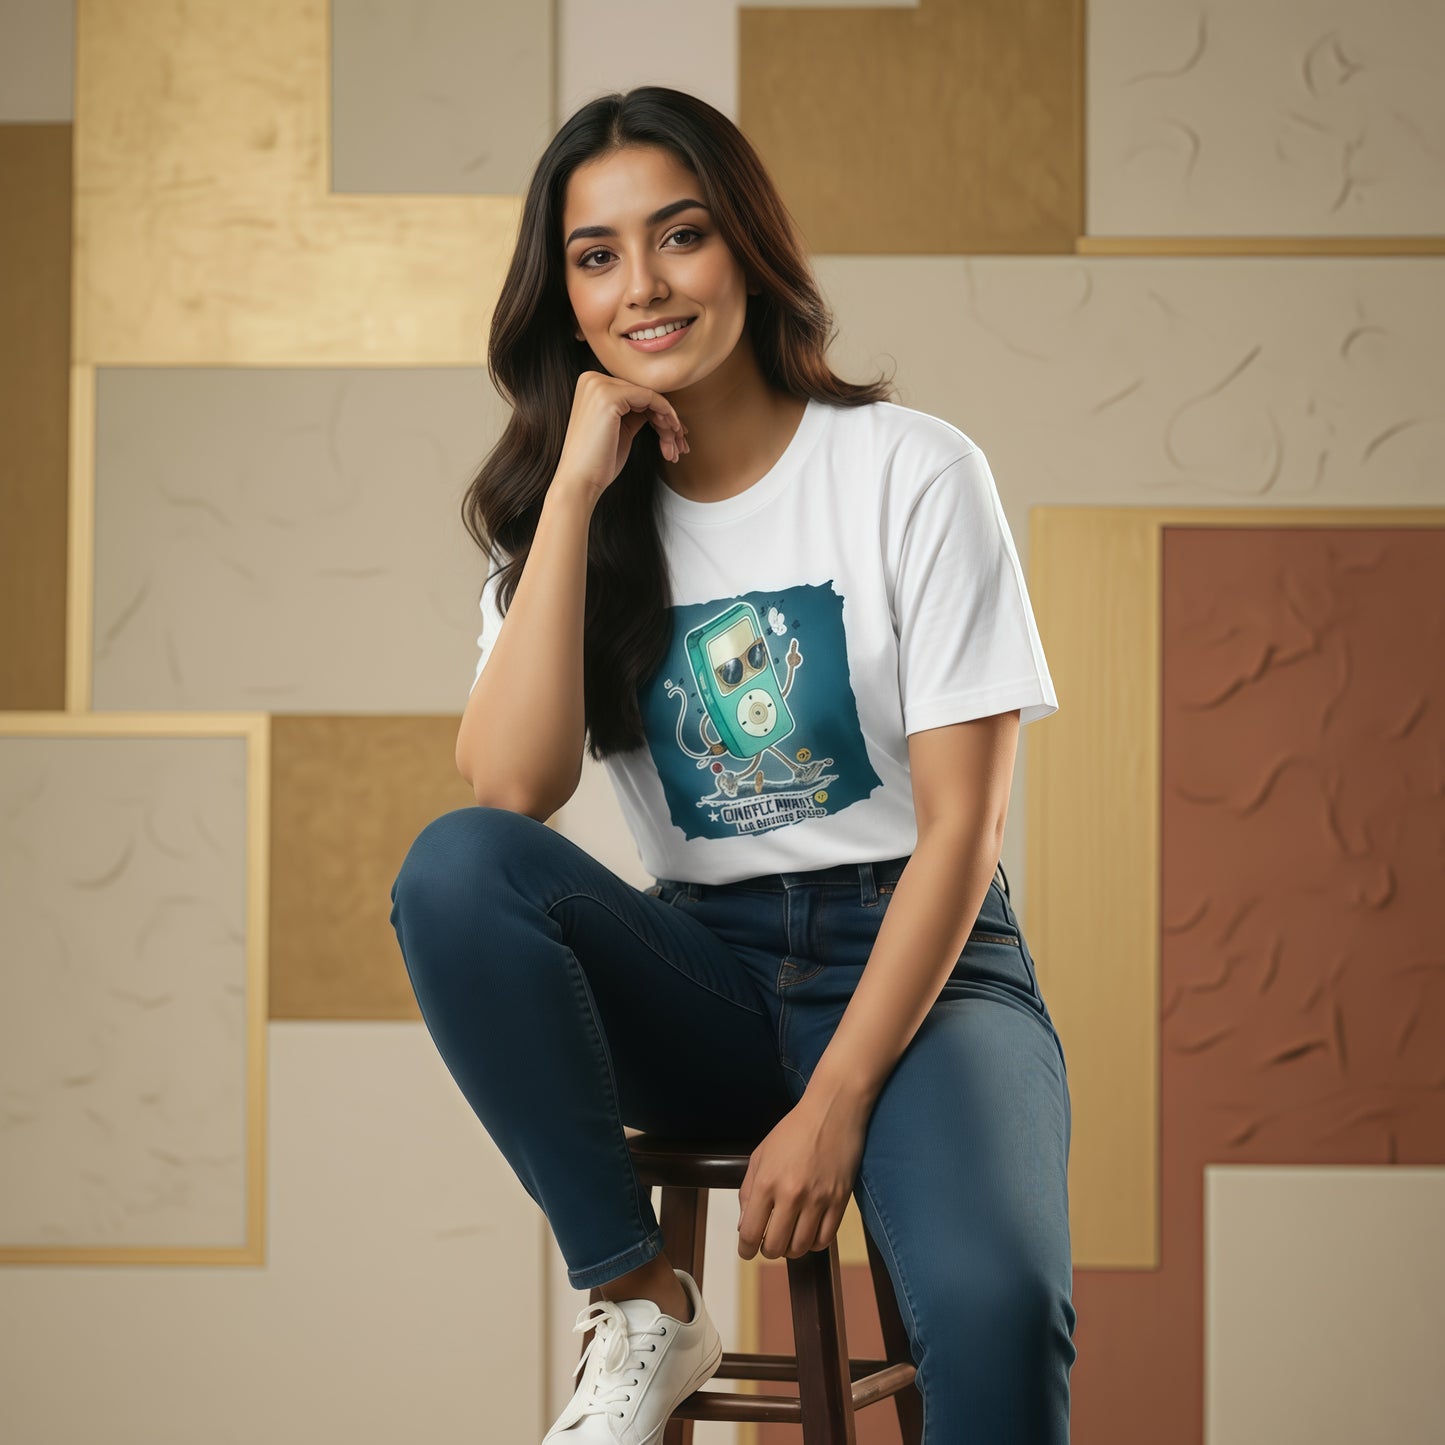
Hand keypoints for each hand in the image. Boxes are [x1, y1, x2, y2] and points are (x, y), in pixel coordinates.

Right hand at [552, 370, 689, 503]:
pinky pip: (650, 398)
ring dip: (668, 422)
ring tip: (676, 448)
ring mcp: (599, 386)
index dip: (657, 413)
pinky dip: (666, 414)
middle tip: (680, 443)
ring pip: (650, 397)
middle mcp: (592, 379)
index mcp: (591, 385)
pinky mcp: (609, 397)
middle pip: (643, 394)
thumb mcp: (619, 429)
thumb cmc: (598, 462)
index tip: (674, 434)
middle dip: (666, 420)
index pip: (634, 393)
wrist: (579, 482)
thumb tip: (657, 406)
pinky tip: (672, 433)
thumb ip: (633, 412)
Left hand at [737, 1089, 868, 1260]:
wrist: (832, 1111)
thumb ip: (747, 1192)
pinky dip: (814, 1244)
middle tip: (770, 1241)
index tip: (747, 1250)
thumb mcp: (760, 1155)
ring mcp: (818, 1200)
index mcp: (766, 1182)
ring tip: (790, 1236)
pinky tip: (810, 1232)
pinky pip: (825, 1240)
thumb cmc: (793, 1130)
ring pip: (801, 1248)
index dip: (745, 1249)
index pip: (750, 1233)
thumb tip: (744, 1226)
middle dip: (768, 1250)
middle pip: (775, 1247)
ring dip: (792, 1249)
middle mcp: (791, 1195)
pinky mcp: (840, 1201)